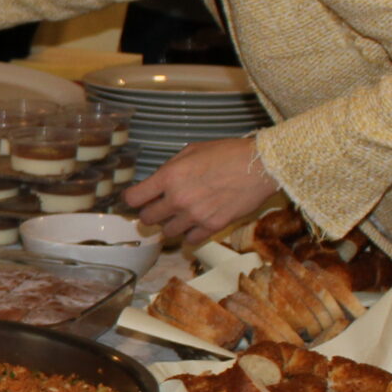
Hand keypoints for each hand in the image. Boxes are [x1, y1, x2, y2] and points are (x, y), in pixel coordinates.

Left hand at [125, 136, 279, 246]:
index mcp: (170, 177)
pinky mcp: (213, 227)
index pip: (134, 198)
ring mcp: (195, 215)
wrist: (260, 165)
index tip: (136, 199)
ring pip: (167, 232)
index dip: (132, 199)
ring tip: (180, 214)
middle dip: (150, 213)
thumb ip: (170, 169)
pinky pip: (190, 240)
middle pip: (147, 219)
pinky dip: (190, 234)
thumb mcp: (191, 151)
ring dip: (170, 224)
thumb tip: (157, 182)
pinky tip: (196, 223)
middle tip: (158, 208)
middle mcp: (178, 199)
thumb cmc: (227, 153)